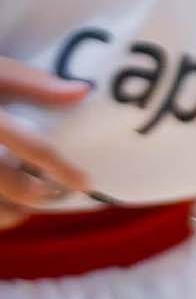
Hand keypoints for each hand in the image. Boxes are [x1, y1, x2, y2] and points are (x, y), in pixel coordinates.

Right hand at [0, 58, 91, 219]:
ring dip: (16, 210)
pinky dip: (0, 216)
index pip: (32, 147)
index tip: (85, 182)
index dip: (62, 169)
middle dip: (40, 193)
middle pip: (15, 185)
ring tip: (26, 201)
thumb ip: (33, 83)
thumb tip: (83, 92)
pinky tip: (7, 206)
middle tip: (54, 192)